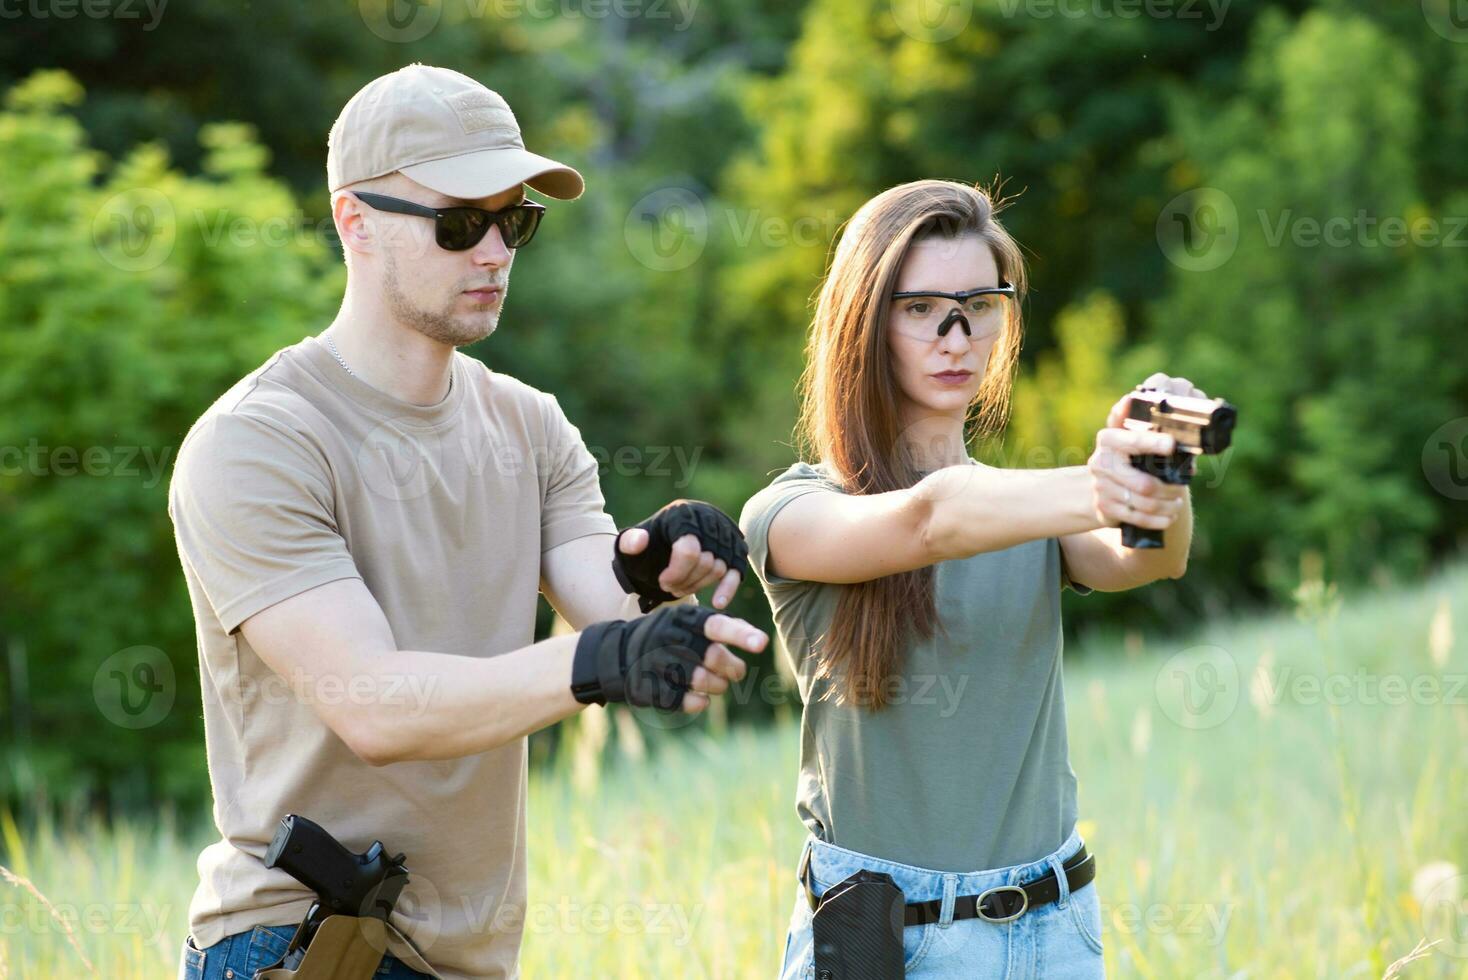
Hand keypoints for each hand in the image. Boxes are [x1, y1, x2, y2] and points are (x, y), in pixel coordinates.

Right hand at [570, 604, 768, 712]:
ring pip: (701, 682)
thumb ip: (725, 626)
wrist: (619, 654)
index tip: (762, 643)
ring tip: (717, 684)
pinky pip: (683, 702)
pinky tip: (699, 699)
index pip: (716, 625)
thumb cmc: (671, 637)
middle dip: (732, 669)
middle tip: (736, 672)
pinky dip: (698, 703)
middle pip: (713, 657)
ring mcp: (654, 662)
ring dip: (717, 686)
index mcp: (683, 618)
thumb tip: (757, 638)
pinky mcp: (646, 687)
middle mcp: (668, 637)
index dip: (740, 635)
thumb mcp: (691, 622)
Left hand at [613, 500, 748, 610]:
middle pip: (704, 561)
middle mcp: (707, 519)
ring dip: (698, 585)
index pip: (689, 549)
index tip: (662, 582)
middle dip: (685, 581)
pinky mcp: (735, 550)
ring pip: (718, 568)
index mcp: (682, 513)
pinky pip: (736, 572)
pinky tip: (718, 603)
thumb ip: (630, 542)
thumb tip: (641, 540)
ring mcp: (724, 534)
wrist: (665, 541)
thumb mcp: (632, 544)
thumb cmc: (648, 545)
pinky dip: (728, 589)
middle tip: (669, 588)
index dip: (675, 573)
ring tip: (680, 588)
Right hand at [1089, 373, 1201, 529]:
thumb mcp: (1133, 439)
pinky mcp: (1104, 507)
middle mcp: (1100, 462)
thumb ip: (1147, 428)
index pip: (1133, 442)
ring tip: (1177, 504)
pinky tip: (1169, 517)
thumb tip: (1172, 426)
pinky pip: (1138, 517)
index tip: (1171, 445)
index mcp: (1108, 439)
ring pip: (1144, 503)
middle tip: (1181, 490)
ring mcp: (1100, 486)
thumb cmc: (1128, 458)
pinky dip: (1158, 520)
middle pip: (1143, 483)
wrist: (1103, 484)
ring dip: (1167, 506)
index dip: (1152, 443)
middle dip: (1169, 489)